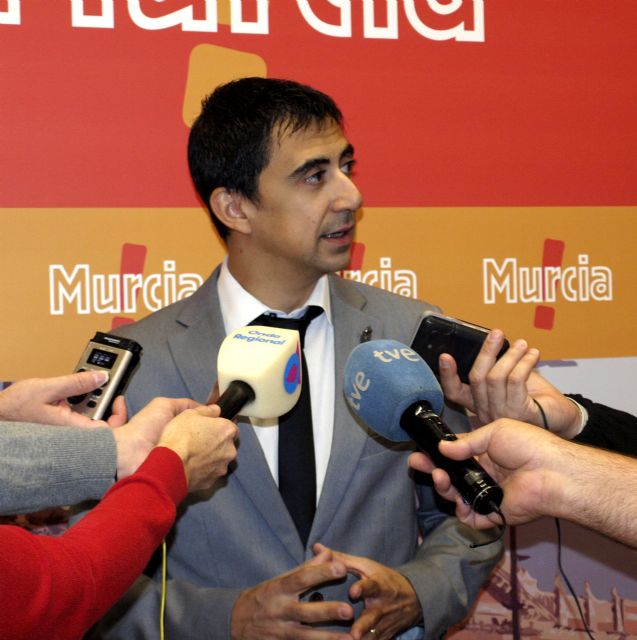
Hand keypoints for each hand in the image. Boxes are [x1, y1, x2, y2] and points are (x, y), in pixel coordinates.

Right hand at [0, 372, 126, 427]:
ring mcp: (65, 429)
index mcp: (72, 429)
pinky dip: (79, 398)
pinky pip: (77, 411)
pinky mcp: (59, 424)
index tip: (119, 398)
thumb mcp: (47, 389)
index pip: (108, 430)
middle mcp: (71, 432)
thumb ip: (76, 383)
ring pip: (88, 413)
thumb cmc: (13, 409)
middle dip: (105, 400)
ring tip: (88, 380)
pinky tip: (76, 386)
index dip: (118, 415)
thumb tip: (101, 377)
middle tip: (103, 381)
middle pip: (101, 420)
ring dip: (91, 396)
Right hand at [157, 403, 238, 490]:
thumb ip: (207, 410)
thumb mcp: (190, 414)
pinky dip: (203, 470)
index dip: (219, 427)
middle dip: (217, 444)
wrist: (170, 466)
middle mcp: (230, 450)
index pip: (231, 427)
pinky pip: (209, 473)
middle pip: (227, 445)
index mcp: (227, 431)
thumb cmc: (180, 436)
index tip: (208, 429)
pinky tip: (190, 467)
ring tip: (193, 457)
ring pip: (219, 460)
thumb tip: (215, 410)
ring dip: (211, 458)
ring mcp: (222, 467)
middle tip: (199, 442)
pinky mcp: (212, 481)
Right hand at [230, 545, 353, 638]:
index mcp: (280, 589)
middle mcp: (280, 611)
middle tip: (349, 610)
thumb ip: (306, 568)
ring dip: (329, 639)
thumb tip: (329, 554)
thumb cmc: (264, 596)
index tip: (341, 568)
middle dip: (327, 612)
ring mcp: (279, 632)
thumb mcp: (281, 579)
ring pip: (306, 637)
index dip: (321, 573)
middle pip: (306, 612)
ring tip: (351, 639)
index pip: (302, 578)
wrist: (234, 621)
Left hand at [313, 544, 421, 639]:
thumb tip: (316, 547)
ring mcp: (385, 623)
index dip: (363, 588)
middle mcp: (382, 606)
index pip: (371, 586)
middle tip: (353, 634)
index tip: (353, 592)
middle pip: (373, 617)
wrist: (414, 597)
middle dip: (363, 626)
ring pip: (374, 636)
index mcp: (378, 585)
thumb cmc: (383, 578)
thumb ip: (341, 559)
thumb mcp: (366, 566)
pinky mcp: (386, 636)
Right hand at [409, 420, 565, 527]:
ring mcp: (488, 494)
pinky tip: (458, 500)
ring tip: (440, 477)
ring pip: (457, 496)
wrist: (553, 471)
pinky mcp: (494, 514)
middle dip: (433, 470)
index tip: (421, 450)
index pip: (455, 456)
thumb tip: (442, 448)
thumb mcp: (495, 432)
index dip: (437, 454)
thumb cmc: (528, 445)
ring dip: (443, 488)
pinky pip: (471, 518)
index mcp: (485, 453)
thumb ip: (467, 442)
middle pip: (451, 476)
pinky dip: (461, 512)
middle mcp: (484, 474)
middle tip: (417, 463)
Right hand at [440, 330, 581, 437]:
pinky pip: (515, 380)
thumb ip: (497, 367)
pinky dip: (524, 363)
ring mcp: (502, 414)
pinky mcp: (520, 412)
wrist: (562, 418)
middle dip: (486, 352)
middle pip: (476, 378)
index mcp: (478, 404)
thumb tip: (491, 342)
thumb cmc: (536, 398)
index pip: (454, 393)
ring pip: (495, 378)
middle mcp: (486, 412)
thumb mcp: (510, 381)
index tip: (445, 355)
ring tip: (522, 344)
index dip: (447, 374)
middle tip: (497, 334)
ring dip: (510, 355)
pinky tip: (533, 355)